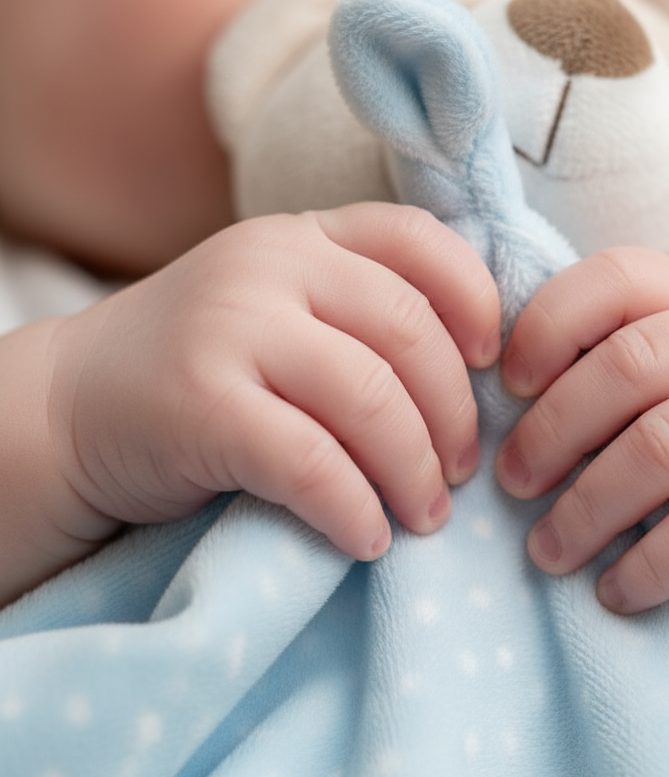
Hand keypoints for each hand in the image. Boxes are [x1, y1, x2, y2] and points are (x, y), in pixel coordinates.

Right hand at [50, 203, 500, 561]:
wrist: (70, 408)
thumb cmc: (205, 367)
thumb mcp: (279, 308)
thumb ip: (356, 310)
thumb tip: (478, 372)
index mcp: (303, 237)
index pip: (418, 238)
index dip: (475, 299)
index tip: (490, 366)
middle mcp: (271, 264)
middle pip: (409, 331)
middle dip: (455, 412)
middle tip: (462, 470)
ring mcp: (231, 327)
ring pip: (370, 399)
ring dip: (415, 471)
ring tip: (427, 516)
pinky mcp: (201, 404)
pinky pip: (311, 463)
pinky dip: (354, 509)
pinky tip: (367, 539)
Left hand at [495, 247, 668, 613]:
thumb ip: (627, 368)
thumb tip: (505, 409)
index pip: (616, 277)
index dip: (547, 326)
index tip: (507, 387)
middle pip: (627, 366)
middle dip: (551, 430)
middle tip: (512, 484)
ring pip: (660, 447)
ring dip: (586, 508)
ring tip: (549, 550)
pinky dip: (648, 564)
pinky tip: (618, 589)